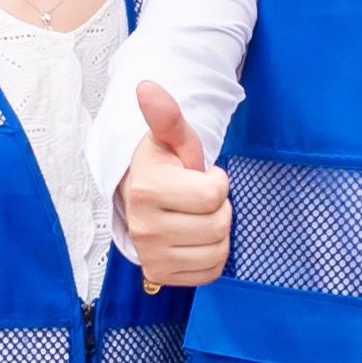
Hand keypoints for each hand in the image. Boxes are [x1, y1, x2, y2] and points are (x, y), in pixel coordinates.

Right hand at [121, 81, 231, 287]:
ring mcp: (150, 255)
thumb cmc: (164, 165)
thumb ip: (167, 116)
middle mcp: (144, 227)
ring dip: (217, 233)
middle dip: (218, 208)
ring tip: (195, 217)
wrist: (142, 196)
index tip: (197, 175)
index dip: (216, 181)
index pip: (214, 194)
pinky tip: (195, 239)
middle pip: (218, 225)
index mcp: (146, 189)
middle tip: (197, 199)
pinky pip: (210, 272)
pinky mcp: (159, 275)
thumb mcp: (171, 138)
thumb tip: (147, 87)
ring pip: (217, 251)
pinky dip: (212, 256)